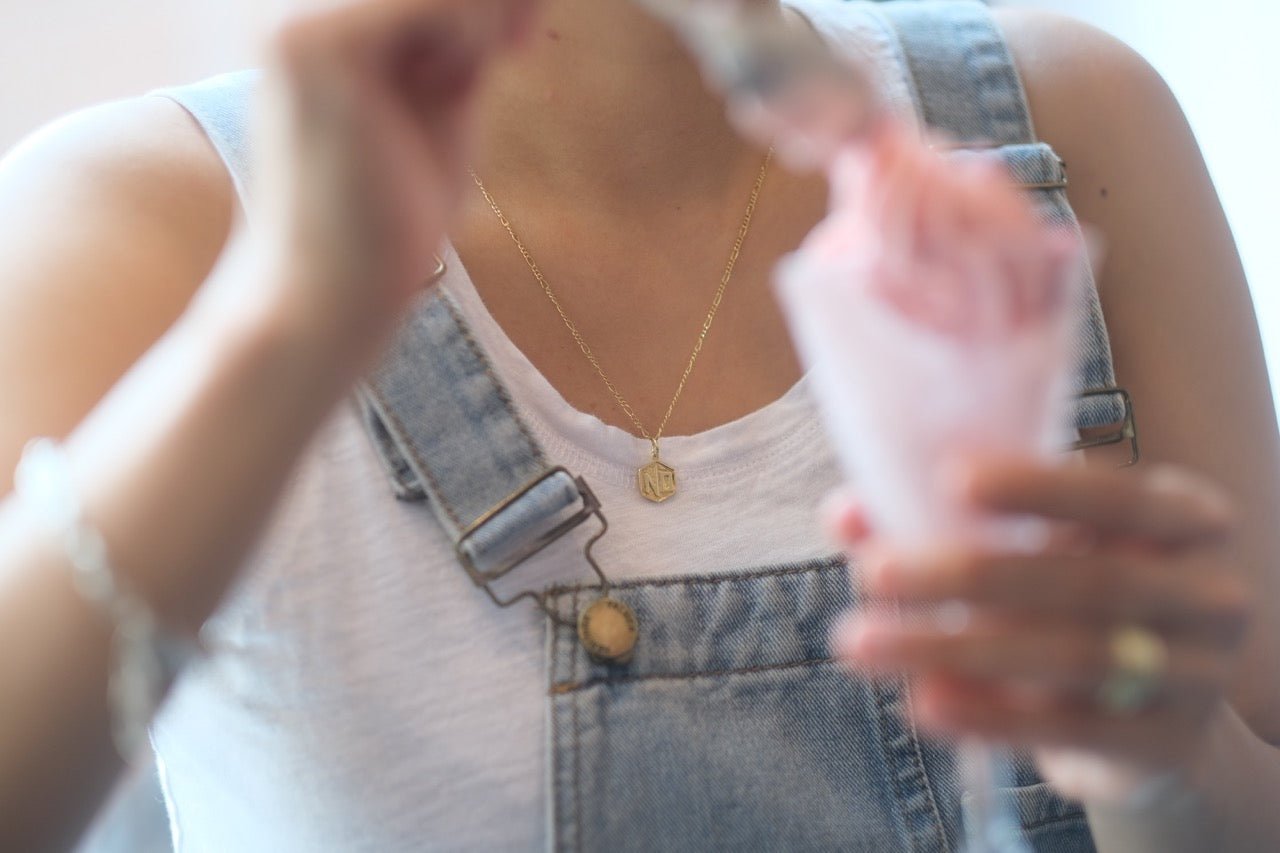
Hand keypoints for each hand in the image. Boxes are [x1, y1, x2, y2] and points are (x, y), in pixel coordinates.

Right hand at [250, 0, 539, 363]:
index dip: (476, 6)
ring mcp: (301, 26)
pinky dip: (471, 20)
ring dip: (481, 9)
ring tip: (507, 50)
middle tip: (523, 37)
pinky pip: (423, 0)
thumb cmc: (388, 221)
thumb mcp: (438, 115)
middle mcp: (299, 14)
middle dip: (484, 2)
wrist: (334, 295)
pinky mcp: (319, 48)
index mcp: (324, 30)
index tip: (522, 34)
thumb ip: (461, 54)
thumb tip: (512, 6)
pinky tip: (489, 56)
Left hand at [825, 458, 1249, 804]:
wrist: (1152, 720)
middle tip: (873, 571)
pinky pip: (1071, 728)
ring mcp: (1200, 674)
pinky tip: (921, 702)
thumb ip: (945, 525)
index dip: (1039, 487)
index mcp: (1187, 518)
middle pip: (1084, 581)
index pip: (1118, 496)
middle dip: (967, 573)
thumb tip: (845, 512)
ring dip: (953, 648)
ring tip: (862, 643)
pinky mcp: (1170, 744)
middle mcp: (1209, 591)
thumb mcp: (1033, 554)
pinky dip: (989, 715)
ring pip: (1069, 657)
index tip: (952, 476)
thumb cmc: (1072, 606)